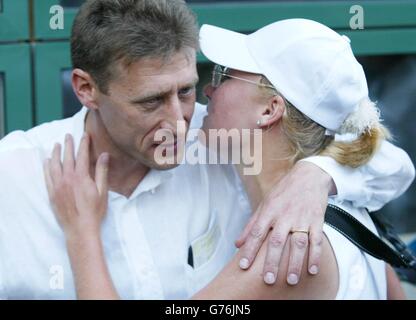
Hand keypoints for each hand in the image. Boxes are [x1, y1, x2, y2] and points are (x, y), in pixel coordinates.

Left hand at [43, 133, 108, 240]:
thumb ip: (102, 171)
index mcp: (81, 177)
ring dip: (55, 153)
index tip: (85, 135)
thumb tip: (104, 155)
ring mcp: (58, 186)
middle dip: (68, 145)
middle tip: (68, 135)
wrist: (80, 229)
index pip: (82, 155)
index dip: (83, 144)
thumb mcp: (102, 191)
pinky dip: (46, 167)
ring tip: (56, 145)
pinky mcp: (52, 194)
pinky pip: (47, 177)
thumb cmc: (94, 211)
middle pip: (67, 157)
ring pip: (54, 165)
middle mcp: (67, 179)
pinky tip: (47, 161)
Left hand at [235, 161, 333, 285]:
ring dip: (294, 263)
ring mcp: (301, 218)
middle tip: (268, 280)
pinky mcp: (317, 220)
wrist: (308, 175)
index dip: (249, 249)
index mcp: (269, 211)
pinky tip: (312, 270)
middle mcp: (284, 216)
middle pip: (276, 241)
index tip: (243, 265)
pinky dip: (315, 256)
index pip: (256, 232)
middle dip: (272, 261)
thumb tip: (237, 244)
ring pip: (297, 243)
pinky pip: (316, 240)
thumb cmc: (283, 192)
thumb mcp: (264, 204)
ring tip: (290, 280)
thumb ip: (251, 225)